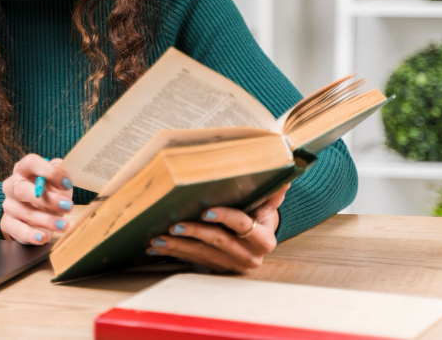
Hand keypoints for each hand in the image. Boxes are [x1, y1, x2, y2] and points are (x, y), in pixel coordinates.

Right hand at [0, 154, 73, 244]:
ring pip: (24, 212)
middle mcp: (12, 185)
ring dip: (47, 220)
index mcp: (23, 169)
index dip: (49, 172)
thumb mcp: (56, 182)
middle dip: (48, 199)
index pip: (31, 163)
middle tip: (68, 206)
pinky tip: (42, 237)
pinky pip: (18, 229)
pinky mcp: (9, 224)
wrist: (32, 213)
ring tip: (64, 225)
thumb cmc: (48, 193)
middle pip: (23, 189)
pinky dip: (31, 235)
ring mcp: (9, 205)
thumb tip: (63, 167)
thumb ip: (60, 174)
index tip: (67, 184)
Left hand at [145, 183, 290, 272]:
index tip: (205, 210)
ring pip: (202, 255)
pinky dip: (174, 253)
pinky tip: (157, 247)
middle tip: (173, 224)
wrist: (258, 236)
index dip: (225, 217)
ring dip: (178, 246)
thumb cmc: (259, 212)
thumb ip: (274, 190)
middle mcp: (250, 257)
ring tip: (157, 238)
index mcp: (264, 239)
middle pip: (219, 242)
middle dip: (194, 233)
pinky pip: (193, 262)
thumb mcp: (268, 201)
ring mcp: (232, 266)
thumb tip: (284, 172)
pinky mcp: (218, 270)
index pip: (242, 225)